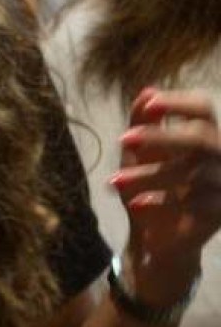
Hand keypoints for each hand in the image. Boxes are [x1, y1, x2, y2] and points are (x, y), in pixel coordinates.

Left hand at [112, 88, 220, 302]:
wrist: (155, 235)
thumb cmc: (148, 186)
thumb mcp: (137, 154)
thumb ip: (141, 124)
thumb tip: (146, 91)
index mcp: (203, 136)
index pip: (203, 109)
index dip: (179, 103)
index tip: (149, 105)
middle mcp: (219, 156)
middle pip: (200, 139)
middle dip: (161, 137)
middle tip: (124, 140)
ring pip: (194, 173)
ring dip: (150, 175)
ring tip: (115, 181)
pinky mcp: (220, 211)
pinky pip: (198, 203)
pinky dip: (163, 202)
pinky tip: (137, 204)